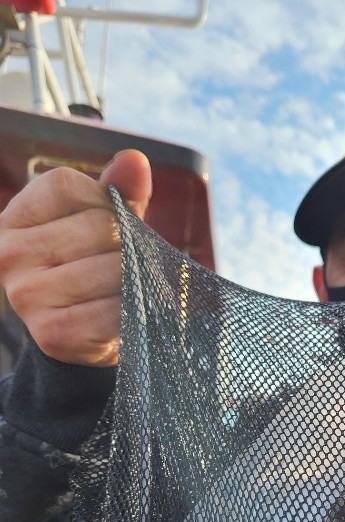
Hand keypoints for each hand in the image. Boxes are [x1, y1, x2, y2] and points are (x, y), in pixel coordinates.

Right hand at [0, 149, 151, 366]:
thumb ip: (119, 193)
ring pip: (113, 269)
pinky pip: (114, 310)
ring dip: (136, 282)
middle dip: (128, 246)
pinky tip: (124, 317)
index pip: (69, 186)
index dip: (106, 204)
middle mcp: (8, 253)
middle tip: (126, 269)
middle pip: (100, 227)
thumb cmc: (95, 270)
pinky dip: (133, 313)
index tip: (107, 231)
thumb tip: (135, 160)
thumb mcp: (104, 225)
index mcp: (15, 217)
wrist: (85, 342)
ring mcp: (26, 294)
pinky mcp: (52, 332)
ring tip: (127, 292)